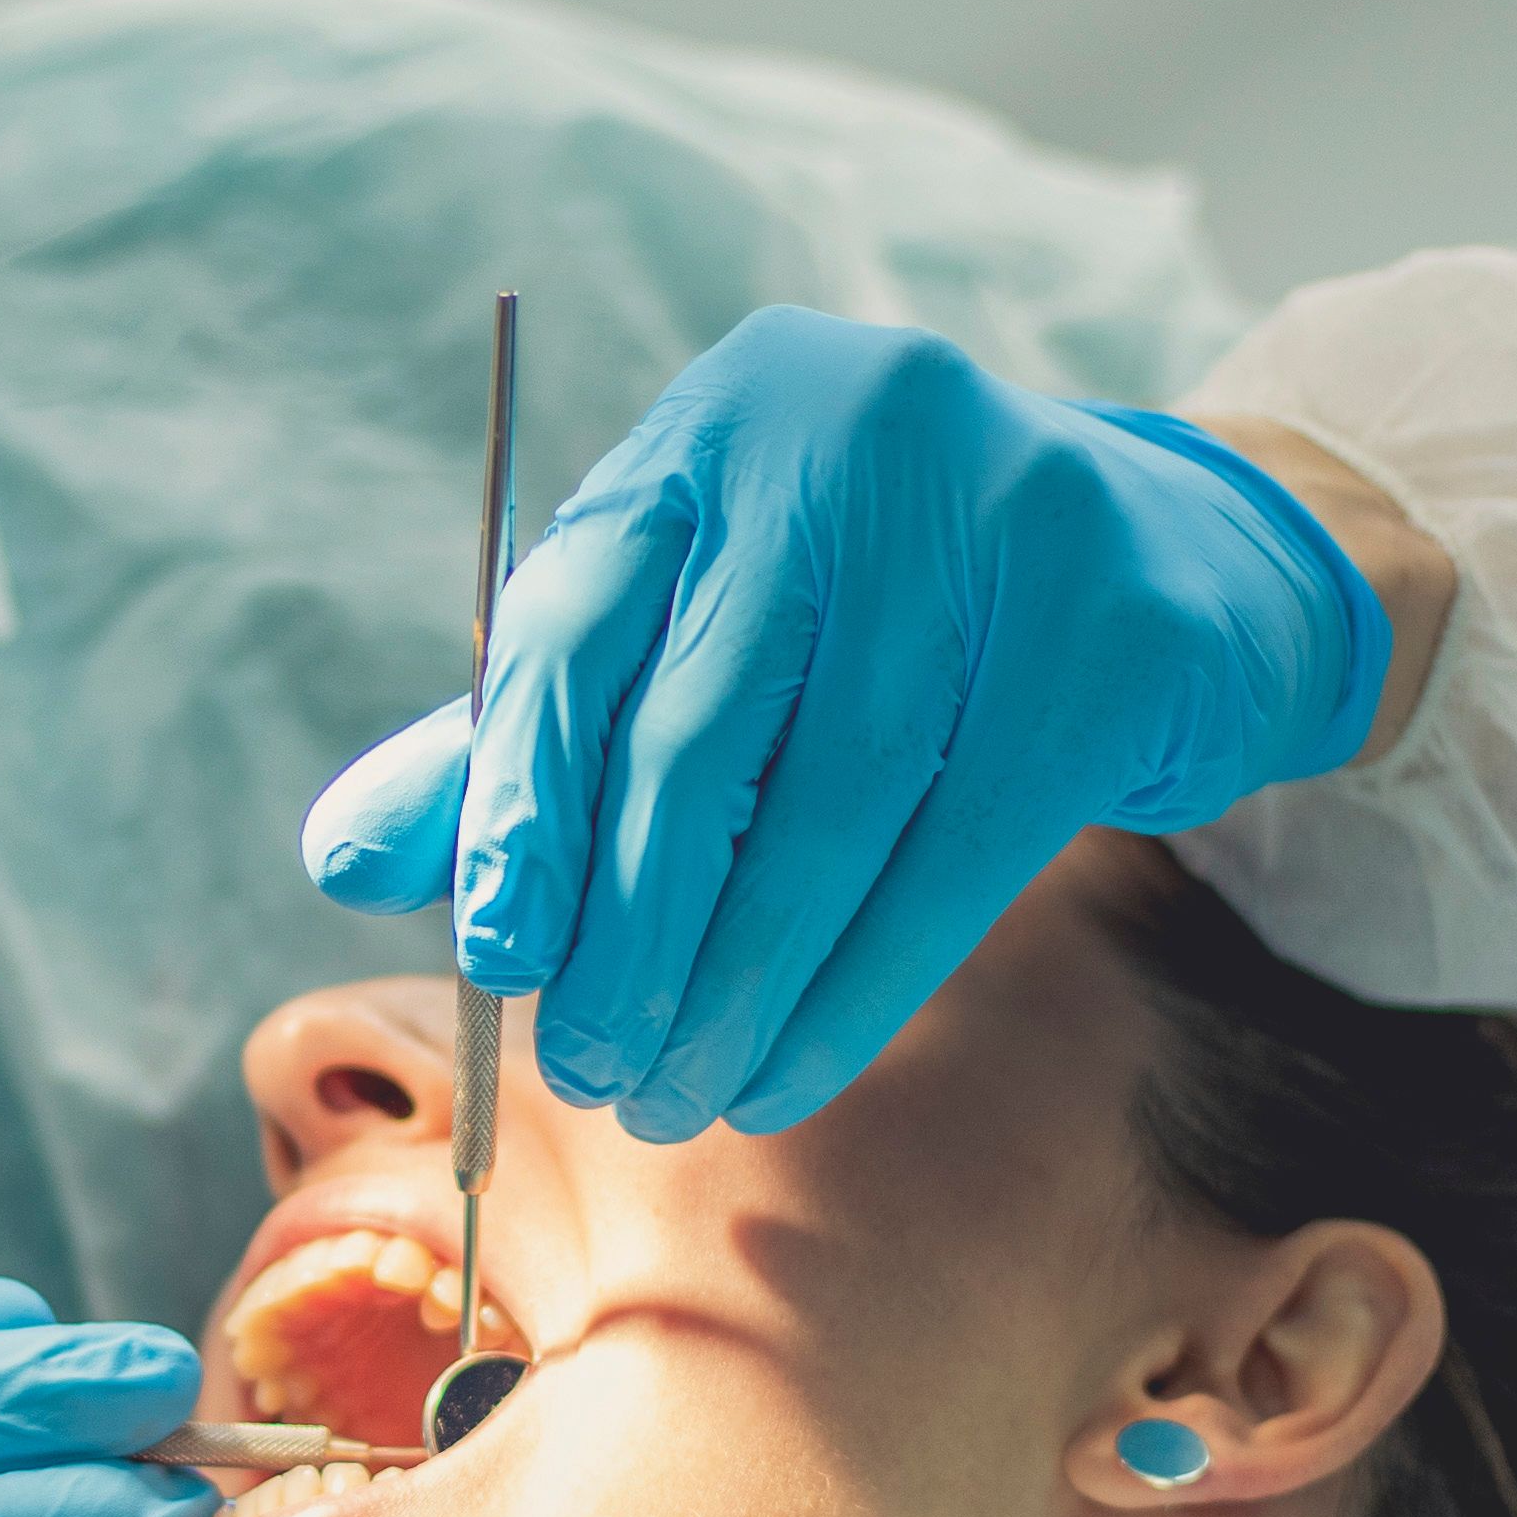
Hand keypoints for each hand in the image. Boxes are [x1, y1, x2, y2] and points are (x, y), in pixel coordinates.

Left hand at [303, 306, 1391, 1138]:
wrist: (1174, 569)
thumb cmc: (882, 620)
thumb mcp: (699, 640)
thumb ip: (528, 738)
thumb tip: (343, 857)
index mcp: (717, 422)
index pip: (573, 623)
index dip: (518, 807)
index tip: (490, 958)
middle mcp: (852, 437)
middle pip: (697, 733)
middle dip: (627, 932)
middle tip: (591, 1070)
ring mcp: (1000, 520)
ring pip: (828, 810)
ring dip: (736, 985)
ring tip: (680, 1093)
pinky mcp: (1111, 634)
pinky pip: (954, 854)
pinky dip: (855, 987)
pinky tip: (790, 1069)